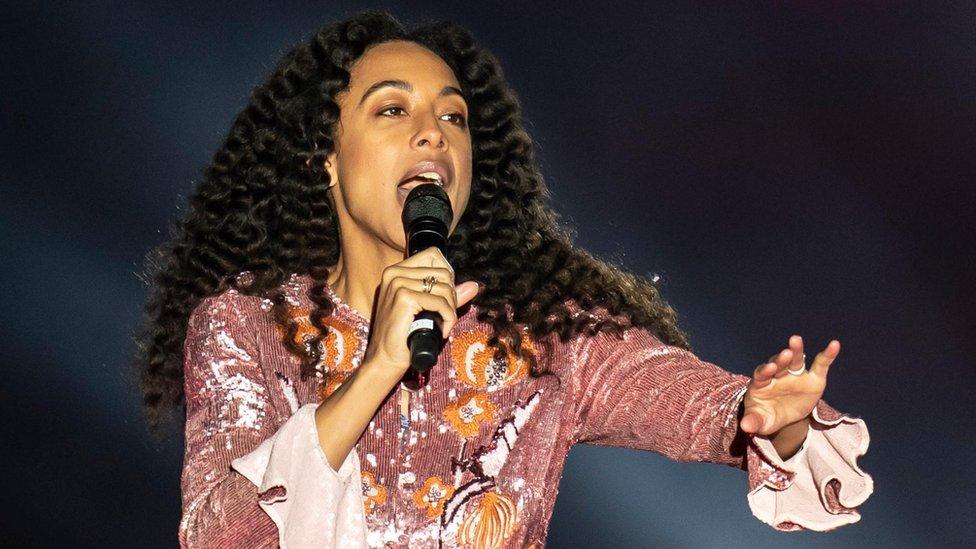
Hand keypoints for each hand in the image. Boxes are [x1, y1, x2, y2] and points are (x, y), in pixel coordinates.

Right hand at [361, 247, 480, 379]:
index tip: (445, 297)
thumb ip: (448, 295)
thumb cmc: (403, 336)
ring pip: (444, 287)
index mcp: (396, 271)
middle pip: (443, 272)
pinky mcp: (404, 298)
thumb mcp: (426, 309)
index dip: (447, 275)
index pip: (433, 255)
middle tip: (445, 315)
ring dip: (451, 309)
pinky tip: (441, 331)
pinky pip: (441, 303)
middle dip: (452, 296)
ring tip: (443, 324)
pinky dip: (448, 319)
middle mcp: (394, 273)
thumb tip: (473, 286)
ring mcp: (398, 284)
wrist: (385, 359)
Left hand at [740, 335, 839, 436]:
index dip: (765, 371)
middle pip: (778, 363)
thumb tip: (745, 426)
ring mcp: (795, 375)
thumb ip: (753, 421)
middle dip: (781, 358)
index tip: (768, 368)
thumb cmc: (767, 416)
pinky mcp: (812, 378)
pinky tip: (834, 345)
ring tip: (795, 340)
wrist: (783, 416)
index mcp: (761, 383)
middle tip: (785, 353)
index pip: (761, 374)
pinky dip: (827, 355)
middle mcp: (777, 374)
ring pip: (795, 360)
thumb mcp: (760, 421)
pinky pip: (820, 364)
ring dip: (796, 351)